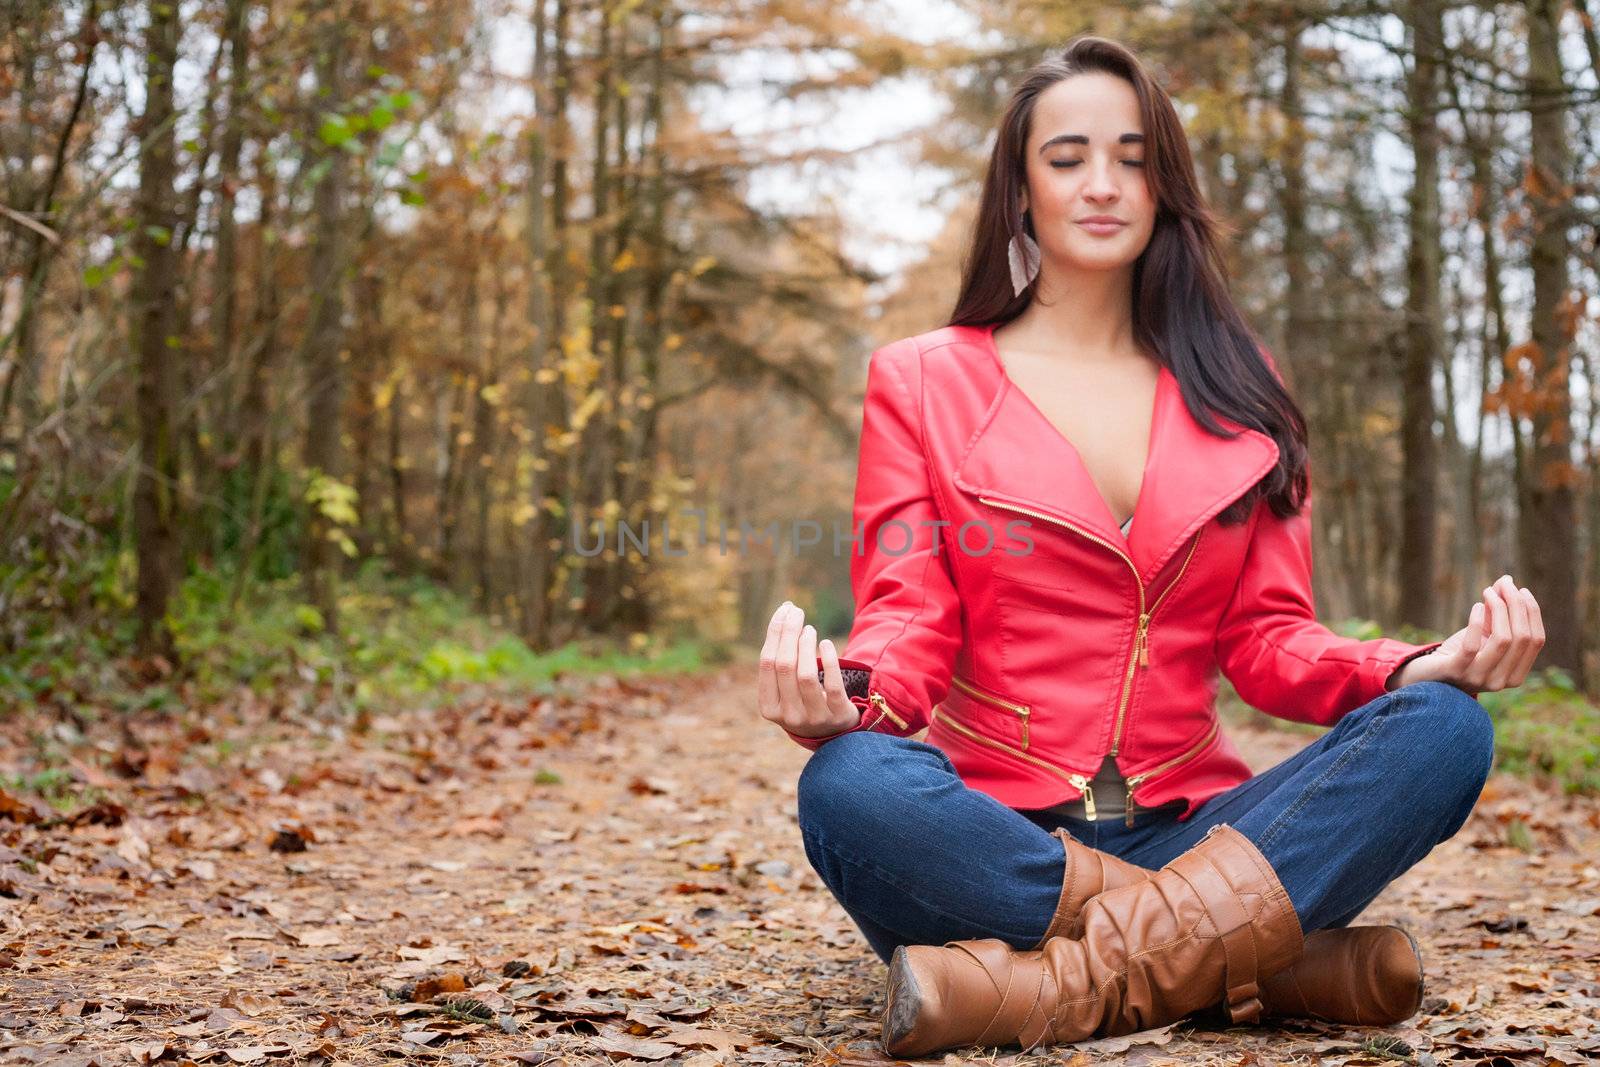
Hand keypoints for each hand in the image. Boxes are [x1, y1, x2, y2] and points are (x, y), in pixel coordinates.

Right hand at [757, 600, 861, 738]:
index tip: (784, 611)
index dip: (774, 633)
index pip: (766, 663)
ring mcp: (813, 718)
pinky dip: (829, 661)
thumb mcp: (785, 689)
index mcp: (769, 707)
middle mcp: (788, 716)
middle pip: (784, 665)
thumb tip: (785, 613)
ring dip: (806, 646)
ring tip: (810, 629)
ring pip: (805, 675)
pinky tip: (826, 644)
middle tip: (797, 612)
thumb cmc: (804, 701)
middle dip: (789, 633)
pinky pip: (832, 685)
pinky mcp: (837, 715)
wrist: (833, 733)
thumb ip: (781, 660)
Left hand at [1391, 574, 1545, 695]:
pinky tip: (1475, 606)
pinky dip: (1476, 621)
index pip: (1536, 640)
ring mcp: (1478, 679)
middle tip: (1505, 584)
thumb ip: (1497, 611)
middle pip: (1521, 638)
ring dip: (1498, 609)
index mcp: (1515, 675)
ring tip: (1488, 592)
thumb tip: (1507, 581)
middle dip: (1516, 605)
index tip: (1522, 590)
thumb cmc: (1460, 652)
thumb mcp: (1484, 632)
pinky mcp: (1456, 672)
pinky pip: (1472, 646)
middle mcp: (1501, 682)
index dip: (1532, 612)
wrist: (1428, 674)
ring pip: (1502, 640)